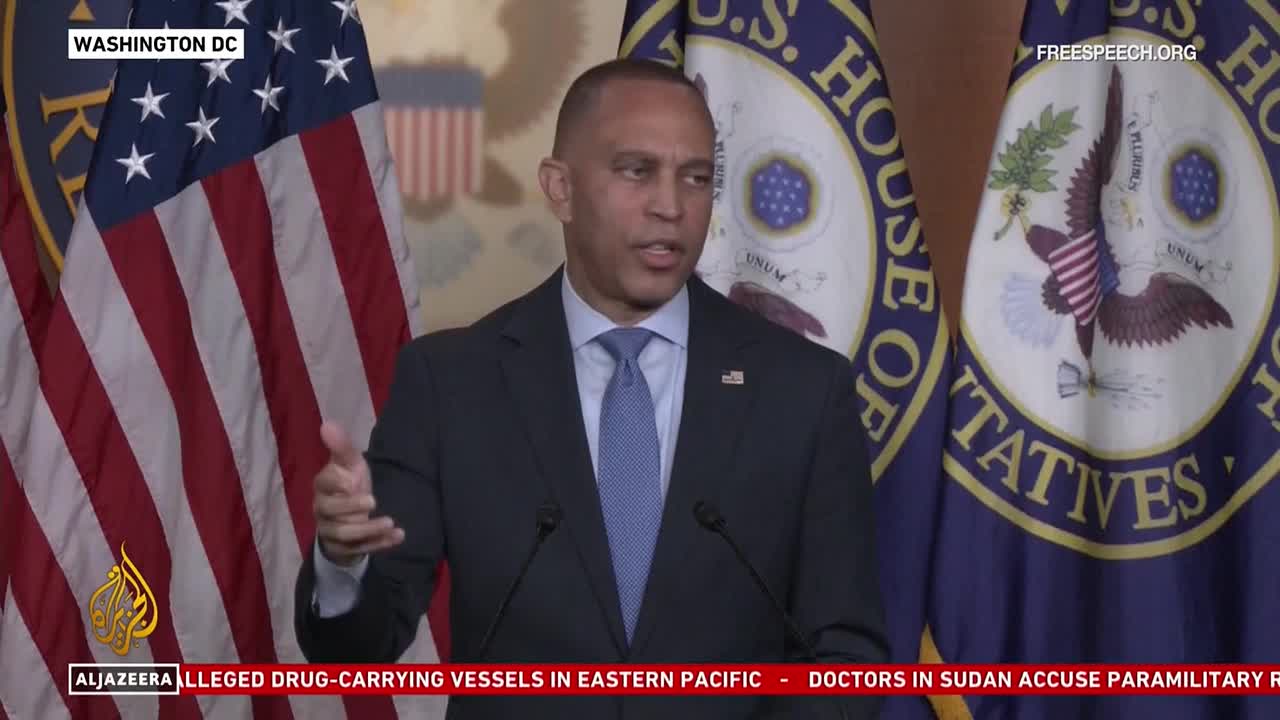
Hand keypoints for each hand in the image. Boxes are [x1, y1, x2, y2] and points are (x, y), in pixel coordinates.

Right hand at [314, 421, 404, 565]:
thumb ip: (342, 447)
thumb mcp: (350, 464)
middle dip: (350, 507)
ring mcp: (332, 531)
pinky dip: (380, 544)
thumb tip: (327, 424)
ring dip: (368, 529)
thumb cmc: (349, 484)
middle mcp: (322, 510)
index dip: (337, 482)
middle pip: (329, 511)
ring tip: (390, 522)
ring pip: (344, 534)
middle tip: (373, 500)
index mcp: (323, 486)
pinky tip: (399, 536)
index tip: (354, 479)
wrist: (349, 516)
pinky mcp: (345, 549)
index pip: (322, 483)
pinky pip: (361, 549)